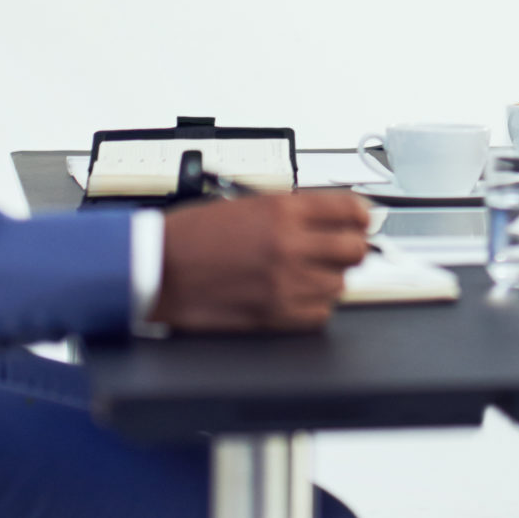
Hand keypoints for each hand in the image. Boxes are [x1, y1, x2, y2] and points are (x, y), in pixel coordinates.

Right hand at [149, 190, 370, 332]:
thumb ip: (291, 210)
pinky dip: (313, 306)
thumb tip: (328, 217)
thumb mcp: (244, 203)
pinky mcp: (274, 314)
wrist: (158, 267)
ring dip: (327, 279)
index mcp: (282, 209)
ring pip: (340, 284)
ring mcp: (285, 281)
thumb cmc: (192, 236)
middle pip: (355, 249)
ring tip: (303, 274)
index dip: (360, 215)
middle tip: (337, 250)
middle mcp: (289, 244)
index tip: (360, 220)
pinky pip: (319, 314)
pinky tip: (294, 296)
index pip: (350, 209)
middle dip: (349, 248)